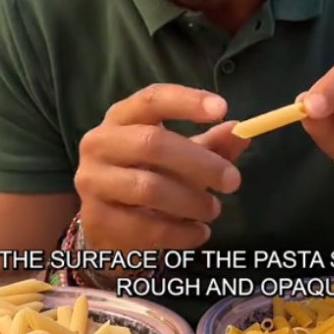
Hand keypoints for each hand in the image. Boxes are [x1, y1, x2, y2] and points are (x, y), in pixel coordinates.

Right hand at [75, 84, 248, 253]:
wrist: (105, 224)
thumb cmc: (146, 175)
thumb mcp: (178, 155)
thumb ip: (211, 144)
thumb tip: (241, 132)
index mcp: (122, 117)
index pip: (152, 99)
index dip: (186, 102)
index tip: (222, 109)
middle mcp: (100, 143)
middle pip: (152, 143)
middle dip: (199, 162)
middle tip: (233, 181)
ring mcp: (92, 182)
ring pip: (149, 188)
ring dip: (191, 201)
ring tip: (213, 210)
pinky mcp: (95, 219)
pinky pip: (145, 227)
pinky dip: (180, 232)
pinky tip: (199, 233)